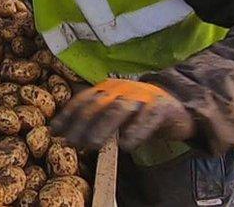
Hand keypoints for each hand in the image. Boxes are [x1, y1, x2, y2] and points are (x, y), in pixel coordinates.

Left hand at [50, 79, 193, 150]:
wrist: (179, 106)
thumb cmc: (140, 112)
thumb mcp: (116, 111)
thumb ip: (95, 118)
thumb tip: (65, 133)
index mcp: (108, 88)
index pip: (83, 99)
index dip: (68, 114)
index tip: (54, 131)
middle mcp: (121, 89)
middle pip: (97, 105)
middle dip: (81, 124)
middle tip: (71, 142)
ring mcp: (141, 96)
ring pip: (118, 109)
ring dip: (103, 128)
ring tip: (93, 145)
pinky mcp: (161, 107)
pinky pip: (147, 118)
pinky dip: (136, 131)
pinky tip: (126, 145)